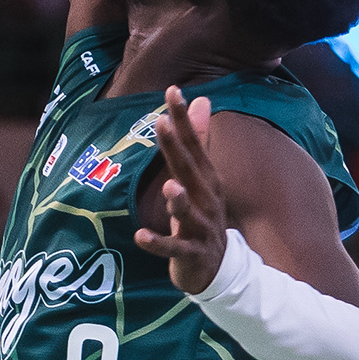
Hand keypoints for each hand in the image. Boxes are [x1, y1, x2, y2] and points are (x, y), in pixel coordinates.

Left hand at [129, 89, 233, 292]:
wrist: (218, 268)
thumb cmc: (203, 216)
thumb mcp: (201, 177)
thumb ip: (198, 139)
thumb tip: (201, 99)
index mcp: (206, 179)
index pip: (194, 144)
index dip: (183, 119)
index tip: (173, 91)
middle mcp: (206, 200)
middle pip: (190, 171)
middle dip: (177, 148)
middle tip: (162, 123)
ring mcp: (200, 228)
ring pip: (188, 213)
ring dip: (179, 201)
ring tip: (169, 186)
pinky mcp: (191, 253)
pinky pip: (174, 248)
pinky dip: (158, 243)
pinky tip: (141, 236)